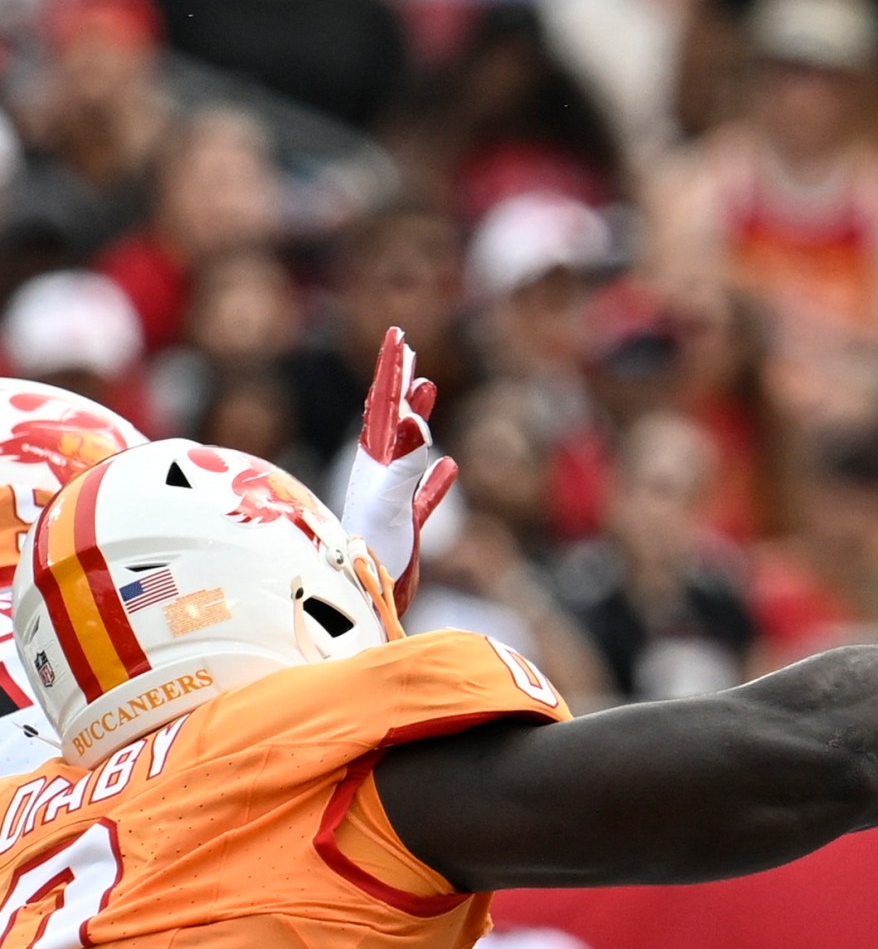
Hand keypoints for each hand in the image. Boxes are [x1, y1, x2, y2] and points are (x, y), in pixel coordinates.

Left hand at [340, 328, 457, 611]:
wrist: (356, 610)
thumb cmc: (370, 560)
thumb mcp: (388, 506)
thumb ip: (402, 464)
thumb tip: (414, 421)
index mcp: (373, 465)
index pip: (384, 407)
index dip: (392, 371)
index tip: (398, 337)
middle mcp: (376, 477)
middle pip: (388, 419)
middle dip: (398, 383)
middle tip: (405, 349)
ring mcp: (387, 500)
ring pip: (404, 449)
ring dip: (417, 419)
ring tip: (426, 390)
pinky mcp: (400, 528)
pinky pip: (421, 495)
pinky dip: (435, 478)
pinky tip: (450, 468)